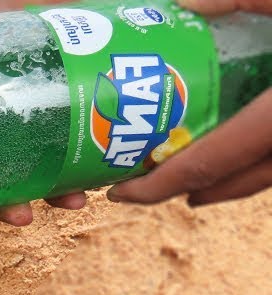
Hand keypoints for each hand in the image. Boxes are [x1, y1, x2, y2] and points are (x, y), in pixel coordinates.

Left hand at [107, 0, 271, 206]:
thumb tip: (181, 2)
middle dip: (185, 188)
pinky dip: (254, 160)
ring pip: (264, 174)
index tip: (119, 194)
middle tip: (141, 188)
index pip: (208, 165)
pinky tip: (237, 142)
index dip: (159, 187)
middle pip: (234, 181)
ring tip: (183, 175)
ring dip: (224, 178)